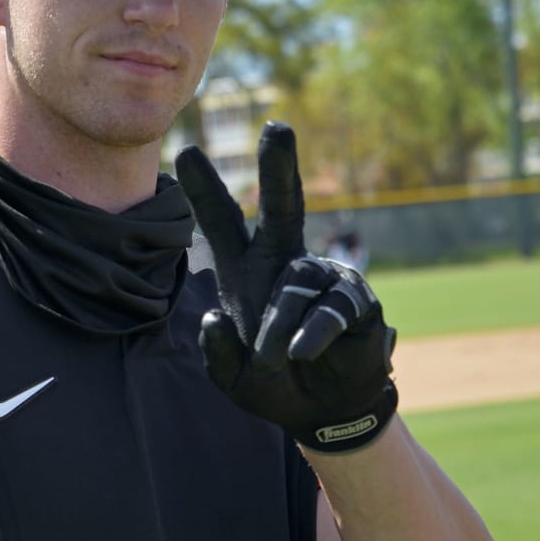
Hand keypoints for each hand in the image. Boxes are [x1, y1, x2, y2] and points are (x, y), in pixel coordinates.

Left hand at [176, 122, 397, 453]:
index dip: (206, 189)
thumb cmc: (275, 386)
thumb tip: (213, 317)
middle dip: (280, 167)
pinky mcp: (356, 300)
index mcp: (247, 271)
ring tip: (276, 358)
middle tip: (278, 127)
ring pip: (297, 283)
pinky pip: (331, 307)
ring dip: (280, 324)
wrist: (324, 413)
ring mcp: (325, 277)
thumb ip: (217, 353)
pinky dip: (312, 333)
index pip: (223, 222)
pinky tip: (302, 353)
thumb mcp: (233, 379)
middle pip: (284, 205)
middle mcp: (286, 263)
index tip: (184, 151)